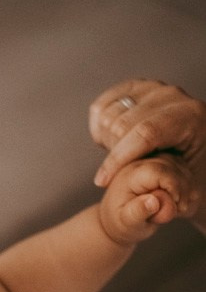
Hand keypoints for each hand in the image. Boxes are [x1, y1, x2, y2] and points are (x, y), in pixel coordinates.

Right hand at [89, 81, 205, 227]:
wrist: (191, 159)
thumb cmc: (190, 180)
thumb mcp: (185, 191)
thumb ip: (166, 192)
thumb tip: (148, 203)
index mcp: (192, 117)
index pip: (146, 132)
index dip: (119, 159)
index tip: (102, 182)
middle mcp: (173, 96)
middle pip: (122, 123)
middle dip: (115, 153)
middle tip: (124, 172)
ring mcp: (154, 88)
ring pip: (109, 114)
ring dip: (107, 141)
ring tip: (122, 156)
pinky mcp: (137, 88)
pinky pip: (102, 106)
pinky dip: (99, 127)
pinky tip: (114, 142)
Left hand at [98, 154, 197, 244]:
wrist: (117, 219)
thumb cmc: (121, 223)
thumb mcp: (127, 222)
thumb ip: (138, 212)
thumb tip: (153, 202)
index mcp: (131, 175)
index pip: (160, 171)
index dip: (174, 187)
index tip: (178, 205)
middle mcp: (141, 162)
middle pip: (173, 165)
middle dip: (182, 188)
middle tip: (180, 209)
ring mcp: (151, 161)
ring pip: (180, 165)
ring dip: (186, 186)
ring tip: (178, 206)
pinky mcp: (160, 164)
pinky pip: (182, 168)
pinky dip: (186, 184)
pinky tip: (179, 199)